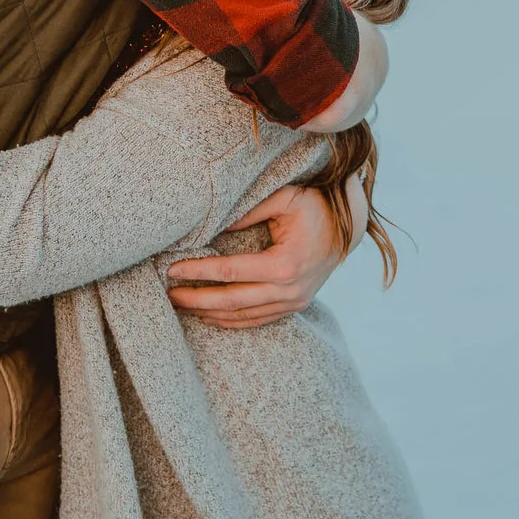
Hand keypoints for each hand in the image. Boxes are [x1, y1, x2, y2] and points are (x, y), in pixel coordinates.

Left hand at [165, 181, 362, 329]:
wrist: (349, 228)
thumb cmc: (315, 207)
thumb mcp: (284, 198)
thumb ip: (249, 210)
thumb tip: (212, 224)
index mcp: (285, 264)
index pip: (230, 272)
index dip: (198, 272)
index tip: (173, 269)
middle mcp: (289, 290)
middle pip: (231, 301)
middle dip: (196, 300)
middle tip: (168, 295)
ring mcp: (293, 302)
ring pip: (242, 316)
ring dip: (209, 313)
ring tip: (181, 305)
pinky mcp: (294, 307)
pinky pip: (256, 320)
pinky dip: (230, 320)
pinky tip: (209, 315)